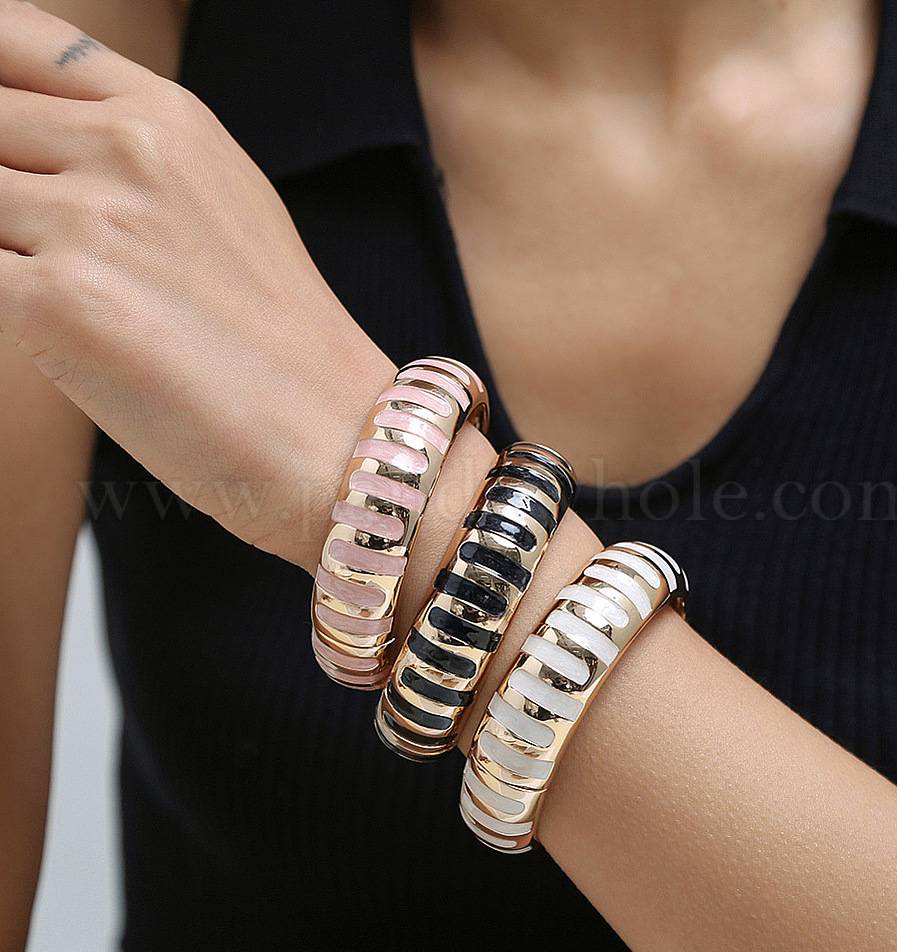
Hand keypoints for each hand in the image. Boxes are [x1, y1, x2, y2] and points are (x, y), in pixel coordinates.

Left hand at [0, 0, 392, 565]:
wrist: (334, 438)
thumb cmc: (279, 346)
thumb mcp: (222, 212)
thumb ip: (129, 164)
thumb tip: (32, 162)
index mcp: (169, 119)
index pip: (11, 39)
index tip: (4, 157)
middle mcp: (128, 149)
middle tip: (40, 253)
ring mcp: (90, 221)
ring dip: (1, 252)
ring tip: (66, 309)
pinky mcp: (53, 303)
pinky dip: (0, 303)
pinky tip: (54, 341)